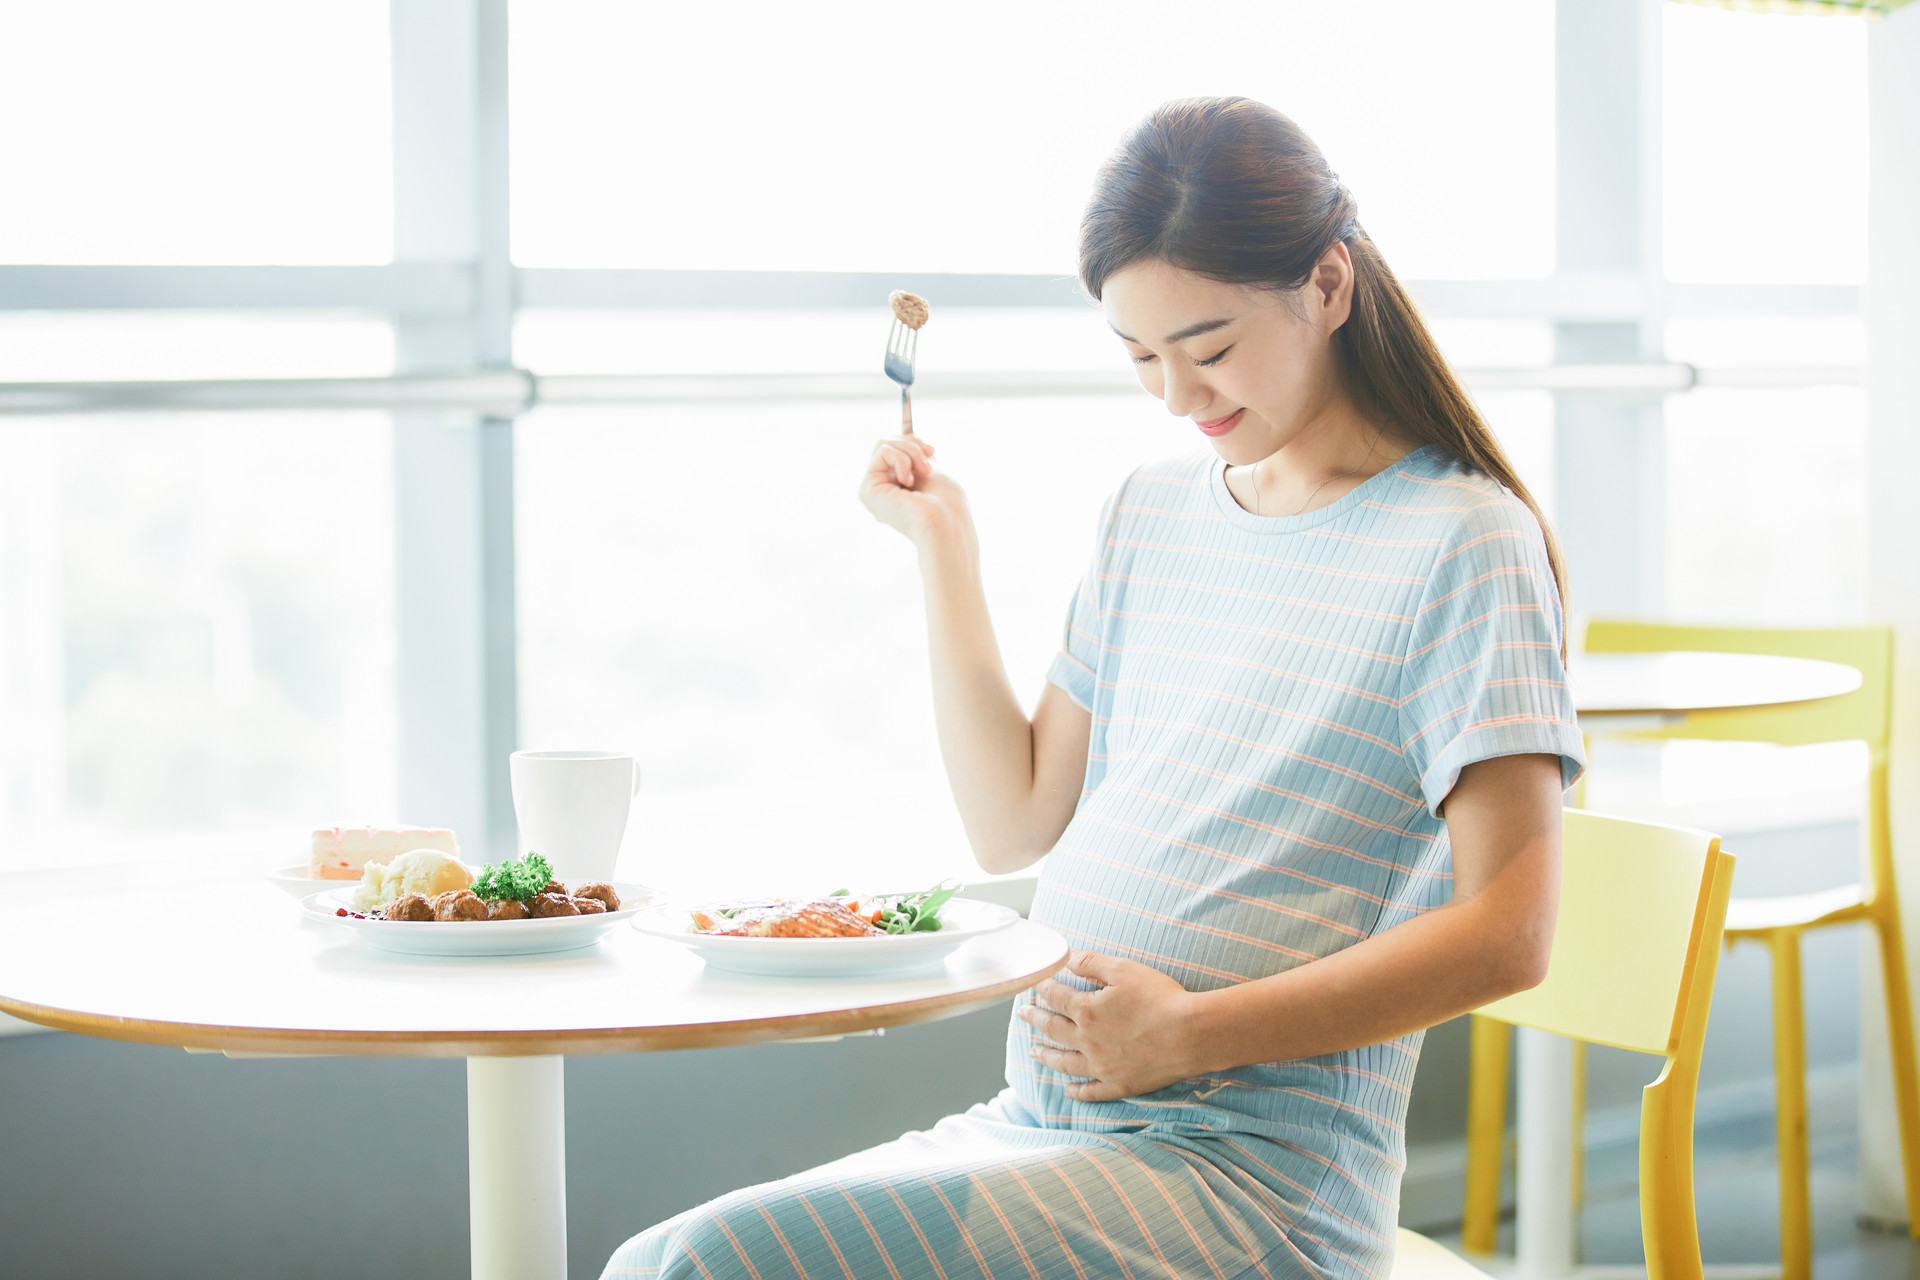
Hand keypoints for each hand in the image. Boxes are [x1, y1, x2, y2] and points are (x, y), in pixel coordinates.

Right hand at [857, 434, 970, 546]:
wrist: (946, 522)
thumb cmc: (946, 502)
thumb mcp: (929, 467)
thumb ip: (912, 453)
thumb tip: (904, 436)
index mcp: (898, 487)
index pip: (895, 449)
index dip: (913, 443)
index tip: (932, 451)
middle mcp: (883, 490)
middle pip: (886, 443)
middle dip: (912, 445)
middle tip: (928, 462)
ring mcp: (874, 491)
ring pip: (883, 444)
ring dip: (910, 452)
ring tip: (923, 472)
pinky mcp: (867, 490)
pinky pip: (882, 452)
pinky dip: (903, 460)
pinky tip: (909, 482)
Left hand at [1019, 951, 1203, 1101]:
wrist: (1190, 1034)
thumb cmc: (1160, 998)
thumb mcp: (1124, 970)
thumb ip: (1091, 963)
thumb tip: (1066, 958)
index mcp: (1086, 1012)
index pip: (1055, 997)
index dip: (1041, 988)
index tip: (1031, 984)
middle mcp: (1087, 1041)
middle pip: (1053, 1030)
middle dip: (1035, 1020)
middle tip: (1022, 1015)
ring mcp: (1102, 1067)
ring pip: (1065, 1063)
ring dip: (1047, 1056)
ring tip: (1034, 1052)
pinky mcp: (1119, 1084)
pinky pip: (1091, 1092)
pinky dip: (1077, 1091)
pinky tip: (1069, 1090)